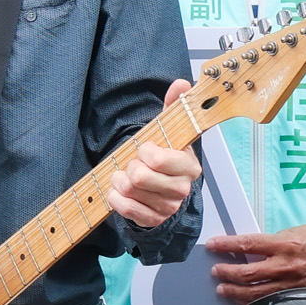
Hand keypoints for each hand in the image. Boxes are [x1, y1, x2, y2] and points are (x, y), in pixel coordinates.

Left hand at [110, 83, 200, 227]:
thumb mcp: (167, 130)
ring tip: (126, 175)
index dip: (145, 151)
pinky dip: (115, 196)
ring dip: (120, 179)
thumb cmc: (162, 157)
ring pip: (129, 190)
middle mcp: (182, 189)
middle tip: (135, 163)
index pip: (159, 159)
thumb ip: (174, 106)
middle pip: (140, 177)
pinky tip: (120, 190)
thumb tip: (182, 84)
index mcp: (189, 166)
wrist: (159, 188)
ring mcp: (167, 207)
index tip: (146, 148)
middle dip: (130, 166)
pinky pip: (124, 207)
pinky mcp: (152, 220)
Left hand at [210, 217, 305, 302]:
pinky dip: (253, 302)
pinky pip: (271, 302)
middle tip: (216, 272)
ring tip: (223, 289)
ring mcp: (293, 283)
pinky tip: (244, 301)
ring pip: (256, 293)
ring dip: (235, 292)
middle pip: (247, 274)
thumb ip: (271, 244)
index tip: (213, 245)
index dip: (226, 245)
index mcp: (284, 244)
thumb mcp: (293, 232)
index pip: (247, 244)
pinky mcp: (299, 295)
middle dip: (226, 274)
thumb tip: (249, 252)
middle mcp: (286, 265)